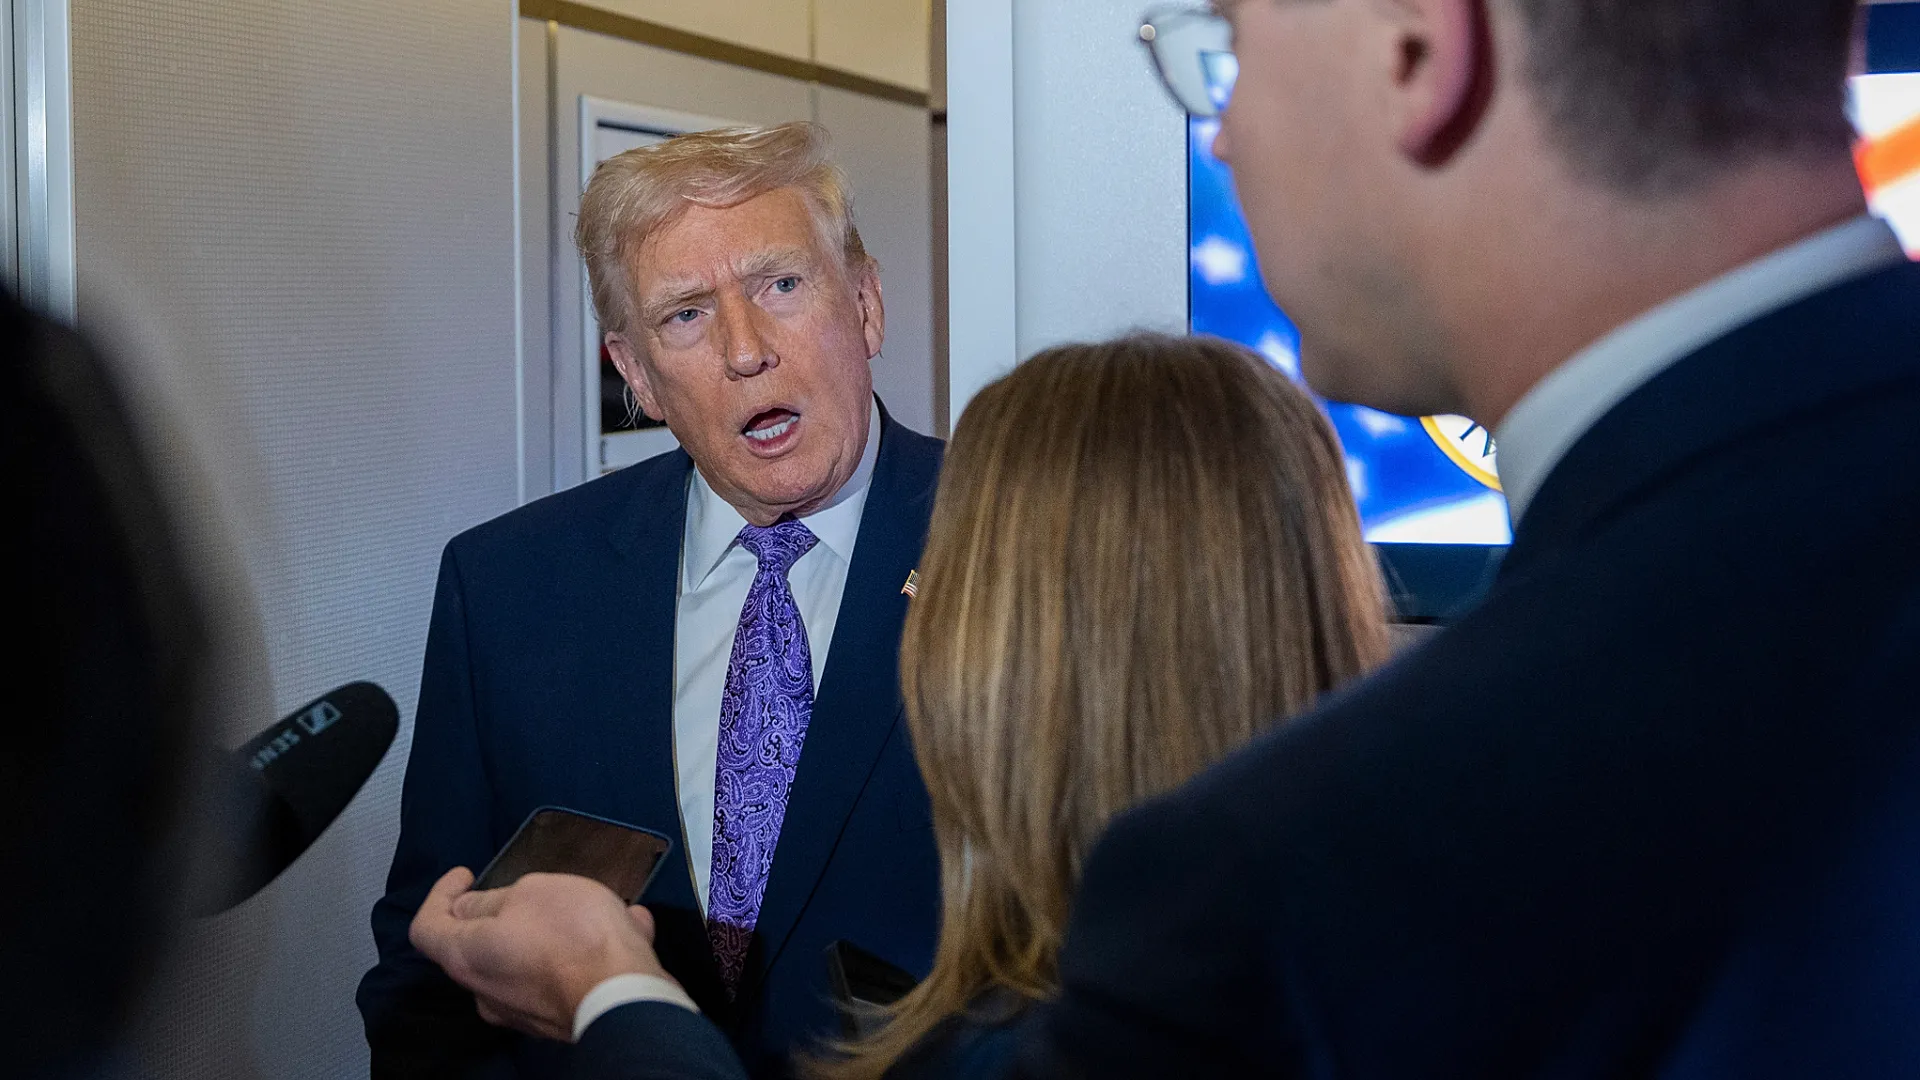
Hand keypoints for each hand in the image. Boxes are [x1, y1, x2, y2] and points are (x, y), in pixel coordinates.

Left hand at [409, 867, 676, 1042]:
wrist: (625, 998)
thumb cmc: (572, 934)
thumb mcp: (531, 891)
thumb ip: (493, 900)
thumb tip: (471, 910)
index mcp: (467, 957)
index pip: (426, 927)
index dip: (440, 894)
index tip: (468, 873)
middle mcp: (485, 992)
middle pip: (479, 947)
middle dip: (505, 914)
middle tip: (534, 890)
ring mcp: (521, 1012)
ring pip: (529, 961)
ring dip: (556, 931)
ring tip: (599, 907)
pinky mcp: (559, 1020)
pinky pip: (566, 978)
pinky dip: (586, 953)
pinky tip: (627, 929)